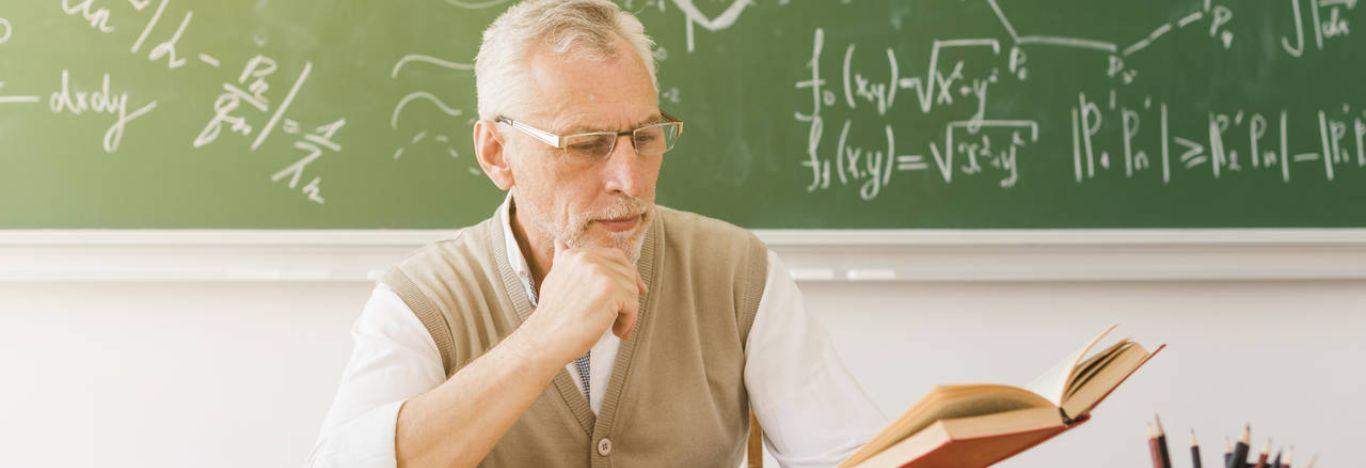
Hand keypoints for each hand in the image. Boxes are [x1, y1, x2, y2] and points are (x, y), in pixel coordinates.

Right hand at [525, 238, 647, 363]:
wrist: (544, 338)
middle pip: (627, 271)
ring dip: (628, 312)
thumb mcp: (556, 279)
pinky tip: (617, 331)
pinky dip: (628, 322)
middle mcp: (588, 258)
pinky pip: (632, 305)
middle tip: (627, 312)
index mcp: (576, 255)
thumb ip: (563, 260)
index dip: (628, 273)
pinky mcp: (610, 290)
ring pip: (631, 290)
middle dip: (631, 293)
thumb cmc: (552, 316)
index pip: (615, 257)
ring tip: (617, 327)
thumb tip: (560, 243)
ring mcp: (600, 272)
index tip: (635, 289)